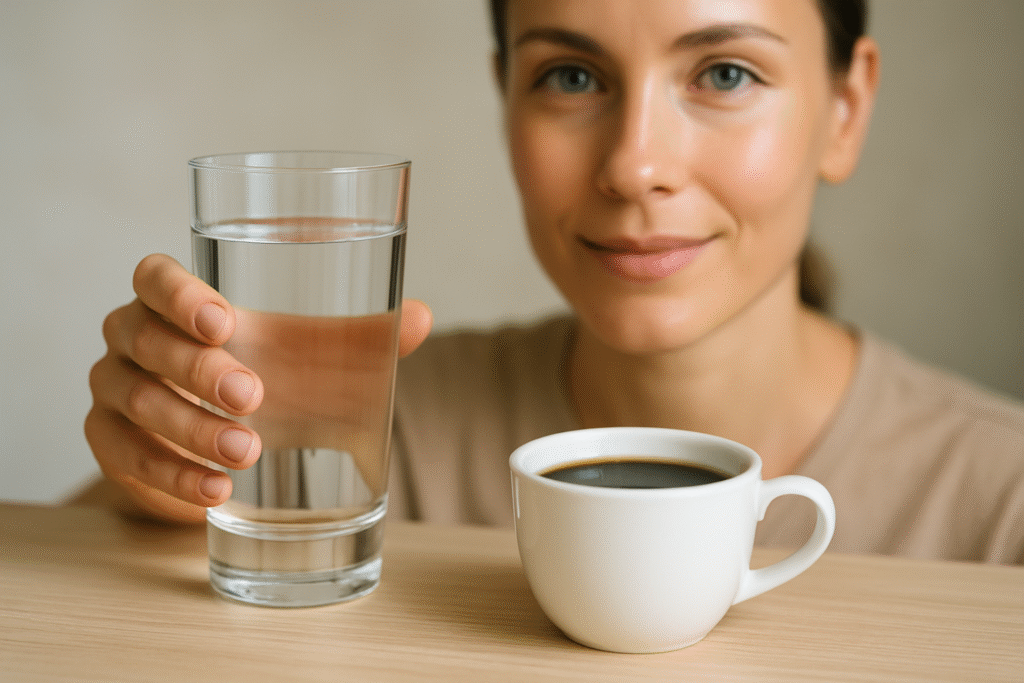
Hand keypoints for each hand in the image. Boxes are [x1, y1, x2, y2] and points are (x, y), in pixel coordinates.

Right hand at [84, 254, 431, 522]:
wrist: (234, 447)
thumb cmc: (275, 381)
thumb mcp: (316, 359)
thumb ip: (363, 338)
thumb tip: (420, 316)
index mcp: (178, 303)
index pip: (154, 277)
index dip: (179, 294)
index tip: (224, 322)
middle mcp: (134, 337)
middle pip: (146, 340)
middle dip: (200, 370)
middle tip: (254, 398)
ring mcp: (114, 389)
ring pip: (137, 400)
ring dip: (192, 429)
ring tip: (248, 453)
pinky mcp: (110, 442)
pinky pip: (126, 456)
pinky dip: (172, 475)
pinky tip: (214, 491)